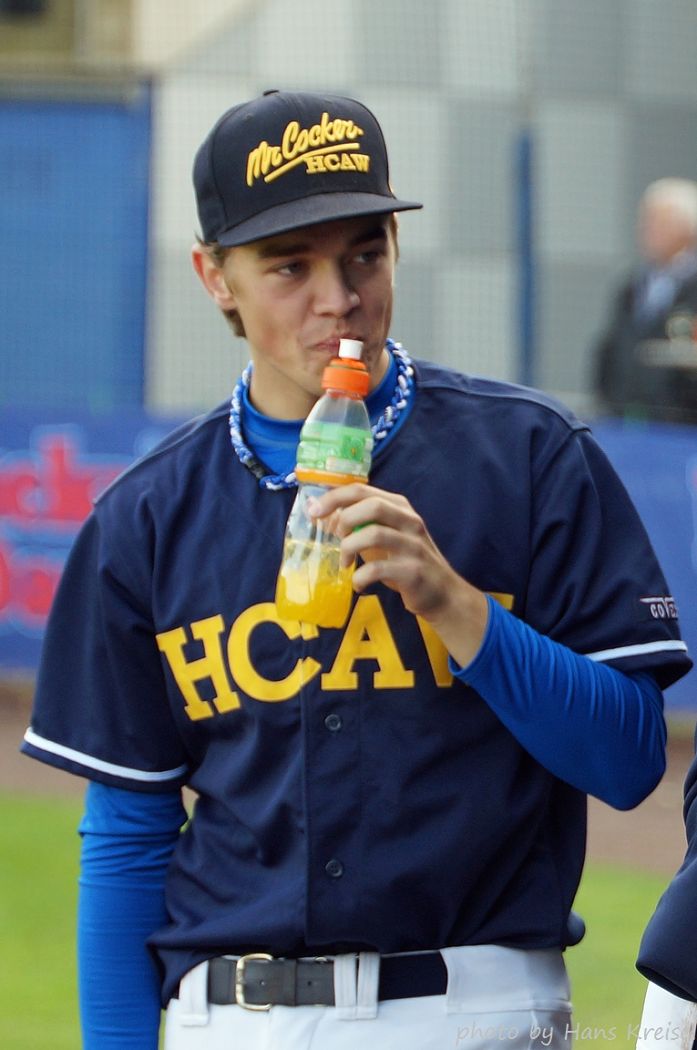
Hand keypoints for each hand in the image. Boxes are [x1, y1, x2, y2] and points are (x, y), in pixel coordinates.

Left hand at [308, 483, 488, 666]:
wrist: (442, 594)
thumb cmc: (406, 563)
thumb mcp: (383, 537)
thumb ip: (358, 524)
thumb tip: (320, 513)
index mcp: (400, 507)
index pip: (362, 489)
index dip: (333, 497)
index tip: (313, 511)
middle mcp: (410, 521)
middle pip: (371, 505)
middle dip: (344, 519)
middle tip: (335, 538)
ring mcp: (413, 545)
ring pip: (374, 534)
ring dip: (350, 548)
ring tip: (345, 563)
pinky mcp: (414, 571)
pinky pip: (378, 569)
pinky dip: (360, 577)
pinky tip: (358, 584)